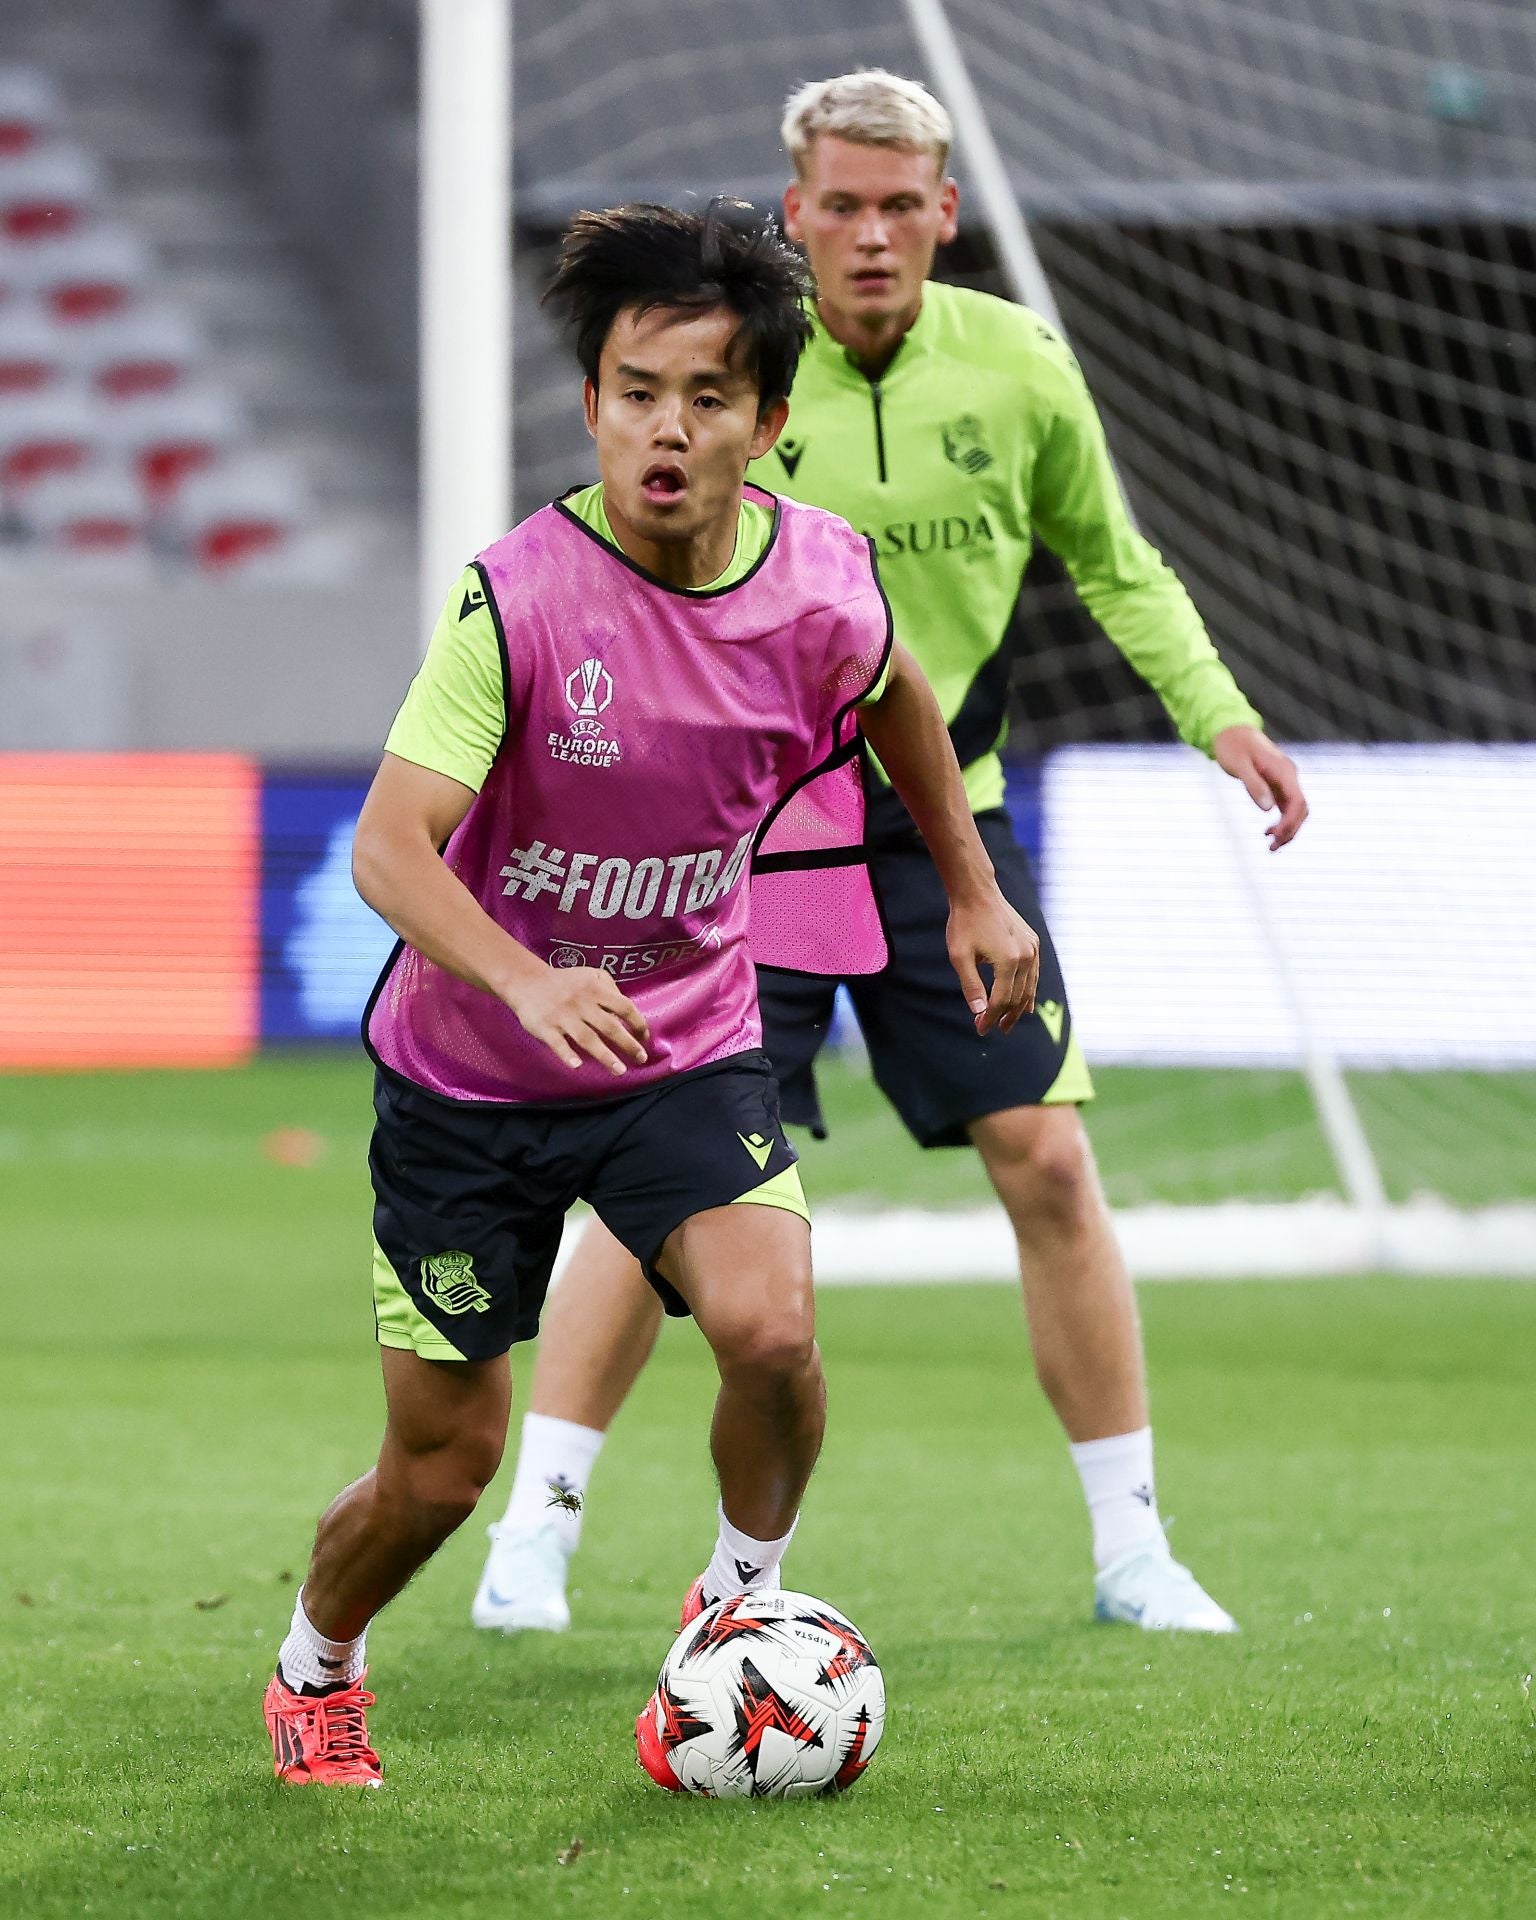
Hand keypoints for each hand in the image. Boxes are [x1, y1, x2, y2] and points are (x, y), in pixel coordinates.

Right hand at [503, 963, 650, 1075]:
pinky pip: (558, 1043)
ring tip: (619, 1070)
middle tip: (641, 1058)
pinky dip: (567, 1054)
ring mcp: (563, 1017)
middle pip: (610, 1026)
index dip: (637, 1023)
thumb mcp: (591, 975)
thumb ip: (610, 988)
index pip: (624, 1007)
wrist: (527, 981)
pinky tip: (577, 1065)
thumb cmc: (565, 981)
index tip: (644, 1037)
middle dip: (628, 1044)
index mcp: (595, 990)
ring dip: (605, 1056)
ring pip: (587, 1038)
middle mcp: (582, 1004)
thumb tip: (625, 1012)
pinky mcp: (546, 1028)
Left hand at [947, 891, 1039, 1035]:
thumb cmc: (964, 923)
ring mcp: (1032, 949)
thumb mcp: (960, 956)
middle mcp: (1026, 956)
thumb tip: (978, 1012)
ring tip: (1007, 1023)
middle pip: (1017, 997)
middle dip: (1003, 1016)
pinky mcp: (1033, 942)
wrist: (977, 893)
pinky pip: (1034, 974)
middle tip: (990, 1028)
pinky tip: (1026, 1005)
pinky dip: (1029, 991)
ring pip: (1029, 988)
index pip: (1001, 1000)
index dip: (990, 1017)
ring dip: (1018, 1008)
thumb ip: (970, 986)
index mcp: (1008, 961)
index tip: (979, 1028)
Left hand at [1213, 725, 1307, 849]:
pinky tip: (1268, 832)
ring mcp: (1285, 781)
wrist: (1231, 731)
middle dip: (1290, 831)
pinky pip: (1286, 807)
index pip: (1297, 801)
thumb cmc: (1232, 746)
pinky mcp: (1277, 785)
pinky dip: (1281, 822)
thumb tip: (1268, 809)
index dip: (1290, 822)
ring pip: (1295, 811)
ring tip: (1270, 847)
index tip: (1275, 837)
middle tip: (1271, 848)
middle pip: (1301, 809)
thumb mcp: (1238, 765)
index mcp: (1283, 771)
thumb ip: (1253, 785)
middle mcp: (1289, 776)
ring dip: (1287, 830)